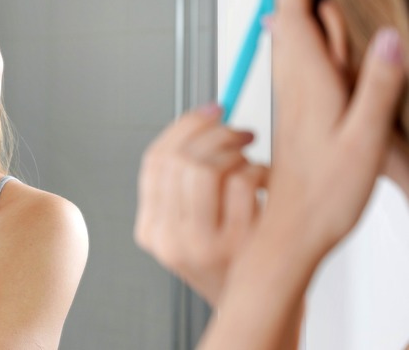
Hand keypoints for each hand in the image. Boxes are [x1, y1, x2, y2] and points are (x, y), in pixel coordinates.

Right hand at [135, 105, 266, 305]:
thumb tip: (204, 117)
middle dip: (215, 132)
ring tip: (251, 164)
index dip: (184, 126)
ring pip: (208, 167)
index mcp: (151, 230)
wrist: (256, 304)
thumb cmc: (229, 257)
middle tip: (239, 132)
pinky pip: (244, 181)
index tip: (210, 111)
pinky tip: (265, 183)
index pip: (155, 161)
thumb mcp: (190, 224)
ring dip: (238, 153)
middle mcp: (170, 240)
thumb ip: (184, 181)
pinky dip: (260, 170)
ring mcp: (203, 245)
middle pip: (180, 160)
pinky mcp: (239, 246)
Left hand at [268, 0, 405, 253]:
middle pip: (285, 27)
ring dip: (286, 11)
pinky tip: (294, 44)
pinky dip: (292, 43)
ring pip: (285, 47)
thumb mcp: (365, 139)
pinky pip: (291, 69)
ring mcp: (291, 106)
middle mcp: (294, 92)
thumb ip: (377, 86)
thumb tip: (385, 36)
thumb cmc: (327, 194)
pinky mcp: (294, 120)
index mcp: (310, 89)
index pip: (295, 22)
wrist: (292, 231)